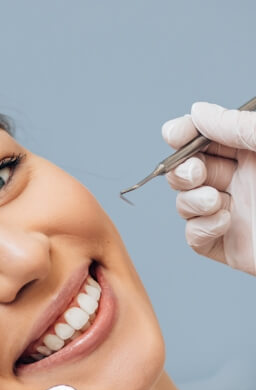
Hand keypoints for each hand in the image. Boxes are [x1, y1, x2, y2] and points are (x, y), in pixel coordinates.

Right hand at [162, 102, 255, 274]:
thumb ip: (237, 127)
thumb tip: (199, 112)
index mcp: (253, 152)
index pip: (207, 138)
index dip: (185, 135)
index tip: (173, 134)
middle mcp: (241, 181)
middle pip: (188, 170)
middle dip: (182, 170)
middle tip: (197, 173)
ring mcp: (233, 214)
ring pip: (186, 203)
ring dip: (190, 200)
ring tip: (215, 201)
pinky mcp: (229, 246)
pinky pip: (194, 236)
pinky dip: (200, 228)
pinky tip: (223, 221)